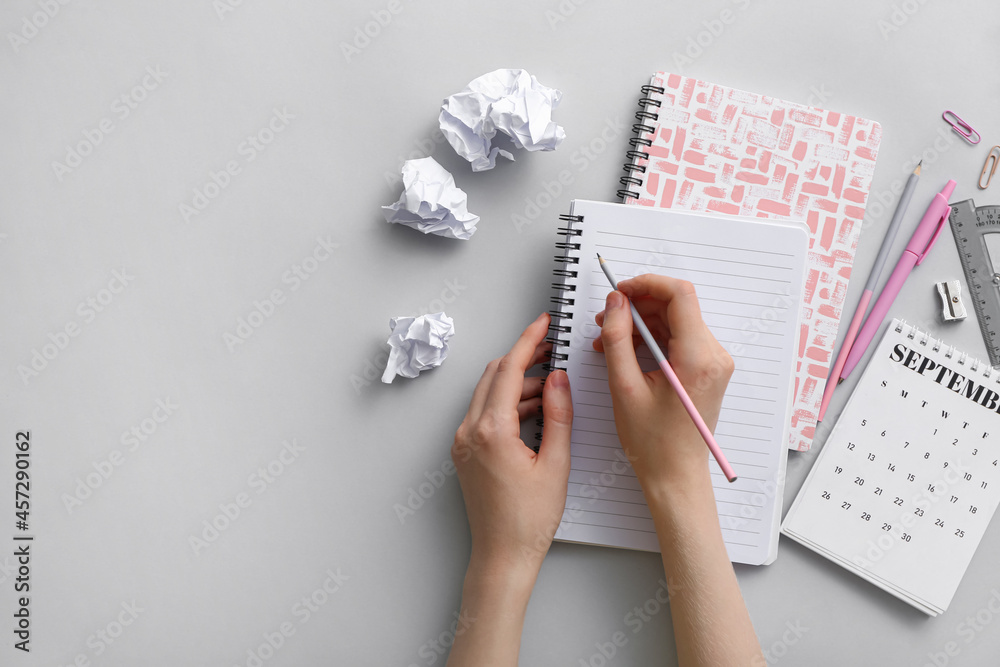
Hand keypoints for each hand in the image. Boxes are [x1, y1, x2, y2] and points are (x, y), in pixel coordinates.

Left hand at [452, 312, 572, 575]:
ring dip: (516, 383)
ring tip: (550, 386)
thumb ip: (558, 414)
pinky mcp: (465, 452)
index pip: (508, 369)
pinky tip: (534, 410)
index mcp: (491, 432)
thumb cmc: (528, 521)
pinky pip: (484, 414)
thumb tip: (558, 379)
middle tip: (550, 349)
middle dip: (522, 358)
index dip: (527, 341)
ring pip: (488, 394)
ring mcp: (463, 442)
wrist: (503, 556)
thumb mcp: (556, 463)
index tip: (542, 324)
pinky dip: (507, 404)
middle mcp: (469, 432)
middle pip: (494, 375)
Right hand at [593, 275, 732, 491]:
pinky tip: (625, 349)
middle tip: (605, 318)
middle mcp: (713, 356)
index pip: (679, 295)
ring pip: (675, 321)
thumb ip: (617, 338)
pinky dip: (651, 337)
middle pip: (677, 306)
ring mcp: (713, 362)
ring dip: (641, 322)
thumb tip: (614, 304)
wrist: (675, 475)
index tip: (620, 291)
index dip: (647, 284)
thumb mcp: (624, 386)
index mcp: (697, 358)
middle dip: (638, 305)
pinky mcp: (706, 369)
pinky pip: (678, 338)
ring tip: (609, 338)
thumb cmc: (653, 443)